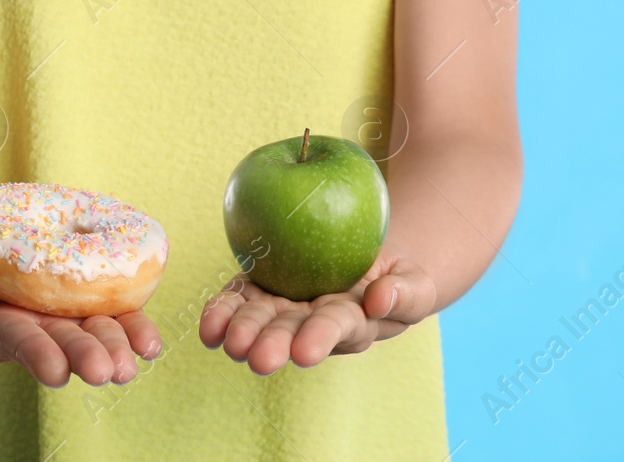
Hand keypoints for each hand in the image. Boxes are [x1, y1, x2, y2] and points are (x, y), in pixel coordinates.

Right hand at [0, 253, 162, 387]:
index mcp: (1, 330)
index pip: (20, 342)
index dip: (38, 355)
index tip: (56, 371)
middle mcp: (39, 329)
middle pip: (65, 344)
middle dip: (86, 357)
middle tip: (107, 372)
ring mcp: (66, 314)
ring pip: (95, 331)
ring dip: (116, 344)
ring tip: (135, 360)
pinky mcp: (87, 296)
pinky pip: (115, 310)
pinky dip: (134, 325)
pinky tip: (151, 343)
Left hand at [198, 246, 437, 374]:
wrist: (368, 265)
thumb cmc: (395, 280)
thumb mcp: (415, 283)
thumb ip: (405, 293)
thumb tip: (378, 300)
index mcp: (350, 323)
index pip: (334, 329)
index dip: (319, 338)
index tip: (304, 352)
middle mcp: (310, 322)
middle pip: (289, 333)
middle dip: (272, 344)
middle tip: (256, 358)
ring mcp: (283, 307)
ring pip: (259, 320)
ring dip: (240, 330)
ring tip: (225, 340)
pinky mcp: (261, 287)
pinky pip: (238, 298)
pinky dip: (222, 310)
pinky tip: (208, 324)